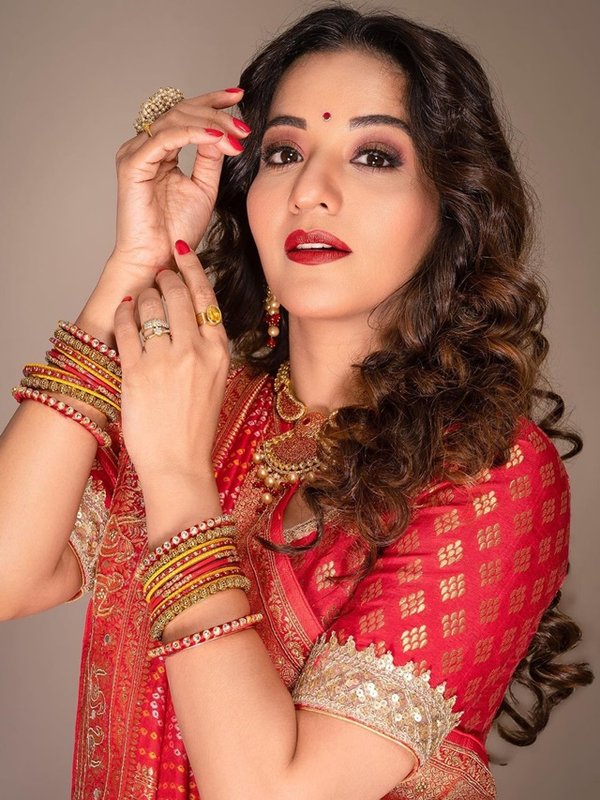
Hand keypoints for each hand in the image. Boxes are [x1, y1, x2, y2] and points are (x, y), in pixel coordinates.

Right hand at [108, 87, 249, 279]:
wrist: (159, 260)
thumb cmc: (177, 231)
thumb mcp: (205, 188)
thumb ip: (211, 159)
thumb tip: (223, 132)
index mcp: (160, 150)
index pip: (185, 114)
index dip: (212, 101)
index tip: (239, 96)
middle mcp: (144, 147)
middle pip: (181, 111)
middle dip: (216, 112)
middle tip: (243, 124)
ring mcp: (135, 153)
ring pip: (175, 120)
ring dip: (211, 123)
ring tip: (236, 135)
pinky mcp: (133, 164)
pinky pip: (165, 138)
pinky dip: (194, 135)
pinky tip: (217, 138)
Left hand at [113, 241, 229, 481]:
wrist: (180, 463)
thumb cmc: (196, 426)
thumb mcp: (216, 380)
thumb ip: (207, 345)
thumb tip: (191, 312)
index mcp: (219, 351)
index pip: (205, 296)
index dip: (191, 268)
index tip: (180, 252)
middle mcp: (195, 350)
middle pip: (176, 294)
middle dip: (163, 279)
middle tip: (156, 278)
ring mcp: (166, 361)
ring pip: (150, 306)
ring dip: (141, 296)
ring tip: (138, 300)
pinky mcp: (137, 372)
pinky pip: (126, 328)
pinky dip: (122, 315)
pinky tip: (123, 313)